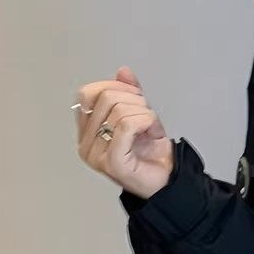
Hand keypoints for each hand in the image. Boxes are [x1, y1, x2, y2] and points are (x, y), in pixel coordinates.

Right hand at [74, 66, 174, 198]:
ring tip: (152, 129)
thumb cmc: (152, 154)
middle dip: (135, 101)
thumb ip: (129, 93)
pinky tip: (153, 132)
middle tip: (148, 117)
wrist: (168, 181)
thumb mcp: (140, 114)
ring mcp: (96, 155)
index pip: (88, 94)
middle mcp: (86, 144)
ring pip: (118, 110)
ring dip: (145, 114)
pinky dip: (146, 122)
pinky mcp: (112, 162)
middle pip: (105, 98)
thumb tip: (123, 72)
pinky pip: (127, 125)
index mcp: (87, 131)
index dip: (115, 88)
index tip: (136, 98)